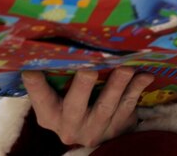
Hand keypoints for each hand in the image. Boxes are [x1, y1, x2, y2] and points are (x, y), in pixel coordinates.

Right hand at [22, 67, 153, 147]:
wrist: (100, 136)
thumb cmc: (77, 105)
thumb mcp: (62, 99)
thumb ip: (59, 78)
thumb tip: (56, 39)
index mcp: (50, 114)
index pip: (40, 98)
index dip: (35, 84)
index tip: (31, 67)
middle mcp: (70, 125)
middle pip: (75, 104)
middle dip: (82, 85)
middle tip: (90, 68)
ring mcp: (95, 128)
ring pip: (106, 105)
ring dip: (117, 84)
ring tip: (126, 67)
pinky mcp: (118, 127)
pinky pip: (128, 106)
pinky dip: (137, 89)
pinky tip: (145, 75)